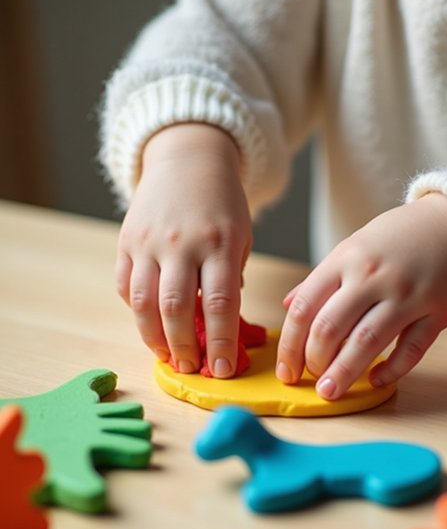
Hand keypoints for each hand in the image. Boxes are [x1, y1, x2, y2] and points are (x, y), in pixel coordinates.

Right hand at [116, 123, 252, 375]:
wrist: (188, 158)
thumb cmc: (223, 205)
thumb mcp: (241, 238)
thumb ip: (231, 280)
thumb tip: (220, 329)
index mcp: (220, 244)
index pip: (220, 304)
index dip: (220, 343)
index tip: (224, 370)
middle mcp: (181, 243)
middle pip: (176, 308)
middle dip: (184, 347)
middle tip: (192, 367)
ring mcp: (149, 242)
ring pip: (143, 302)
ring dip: (154, 338)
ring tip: (168, 356)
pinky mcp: (126, 241)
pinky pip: (125, 286)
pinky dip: (136, 311)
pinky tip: (150, 325)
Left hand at [276, 194, 446, 398]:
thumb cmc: (398, 239)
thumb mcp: (353, 247)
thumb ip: (321, 278)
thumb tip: (287, 306)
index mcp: (346, 259)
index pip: (304, 307)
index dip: (289, 345)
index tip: (286, 369)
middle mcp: (374, 276)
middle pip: (331, 328)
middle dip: (314, 361)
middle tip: (310, 379)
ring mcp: (407, 295)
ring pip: (367, 342)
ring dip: (344, 372)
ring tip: (330, 391)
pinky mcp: (437, 313)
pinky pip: (411, 350)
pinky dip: (391, 370)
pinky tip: (375, 380)